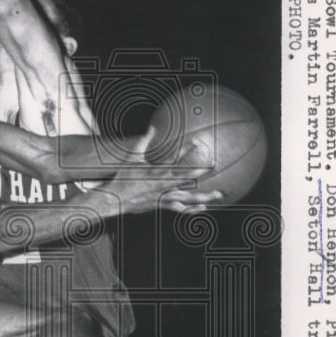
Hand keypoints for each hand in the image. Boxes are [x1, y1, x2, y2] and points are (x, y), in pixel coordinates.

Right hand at [101, 134, 220, 214]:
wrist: (117, 198)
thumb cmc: (124, 177)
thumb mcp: (132, 157)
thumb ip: (144, 141)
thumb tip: (152, 127)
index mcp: (157, 172)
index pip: (176, 159)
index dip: (188, 150)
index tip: (198, 142)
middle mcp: (164, 185)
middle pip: (188, 179)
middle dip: (203, 172)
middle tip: (215, 167)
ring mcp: (165, 196)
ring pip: (189, 198)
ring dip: (205, 197)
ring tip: (219, 194)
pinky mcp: (163, 205)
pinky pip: (181, 209)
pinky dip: (193, 209)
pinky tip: (203, 208)